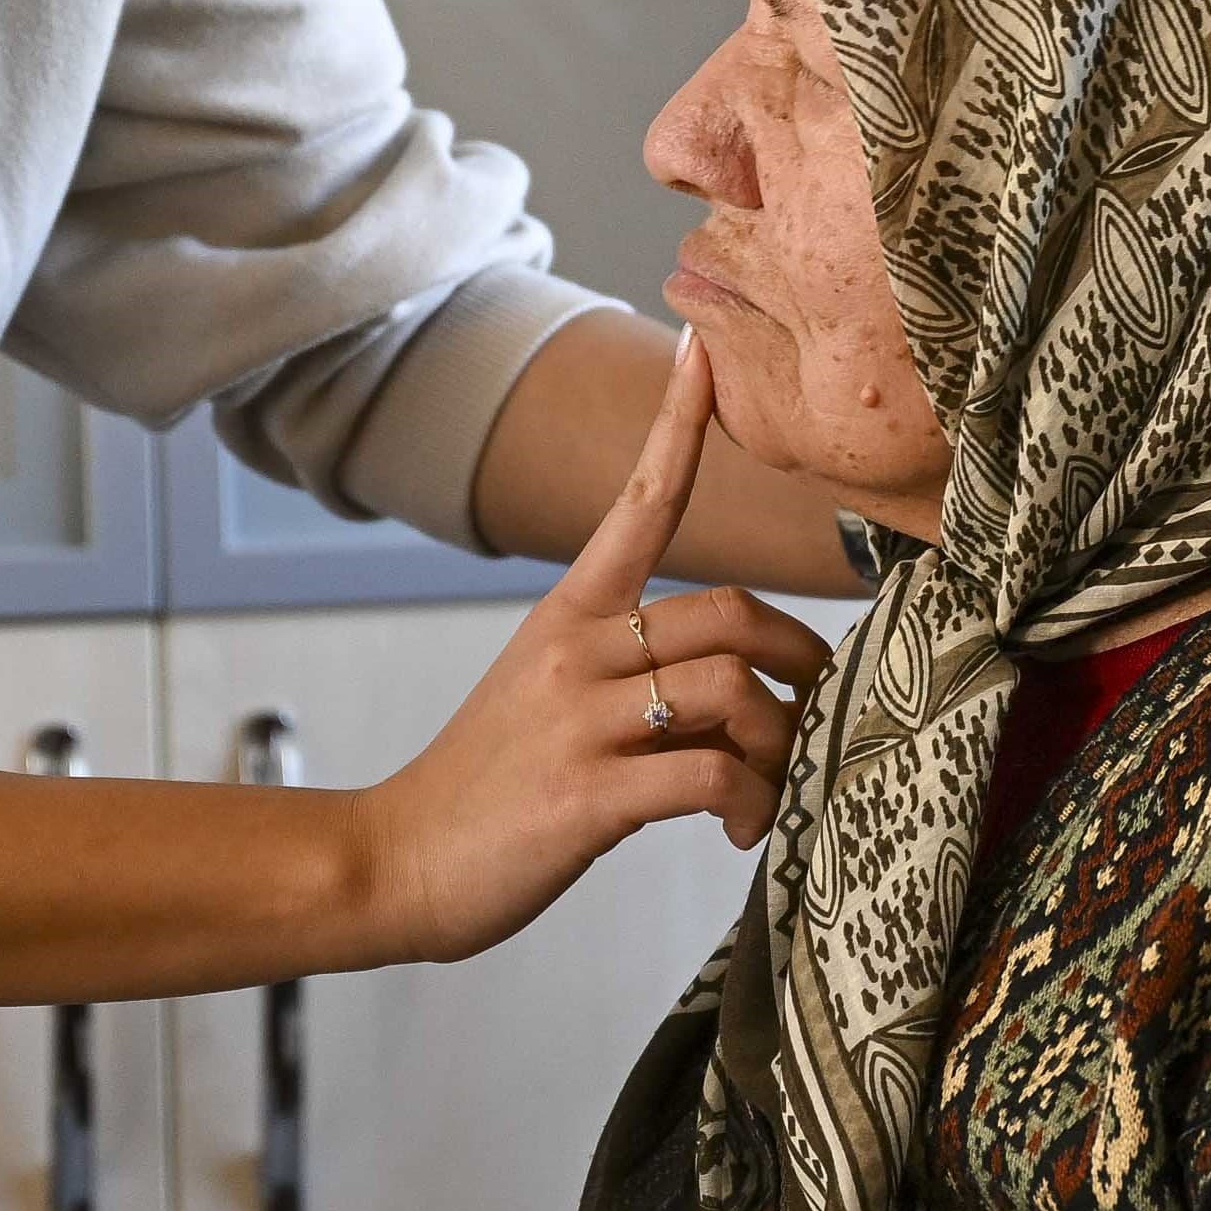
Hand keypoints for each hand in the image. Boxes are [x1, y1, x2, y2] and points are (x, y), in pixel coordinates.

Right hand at [358, 336, 835, 967]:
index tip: (705, 348)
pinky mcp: (586, 796)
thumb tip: (742, 690)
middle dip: (797, 656)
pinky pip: (710, 776)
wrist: (398, 862)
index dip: (679, 421)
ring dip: (779, 745)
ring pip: (731, 691)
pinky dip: (749, 804)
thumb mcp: (551, 698)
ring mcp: (579, 723)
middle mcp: (574, 652)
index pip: (638, 499)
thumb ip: (638, 675)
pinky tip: (736, 830)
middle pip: (729, 612)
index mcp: (566, 615)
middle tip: (813, 705)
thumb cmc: (490, 787)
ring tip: (768, 791)